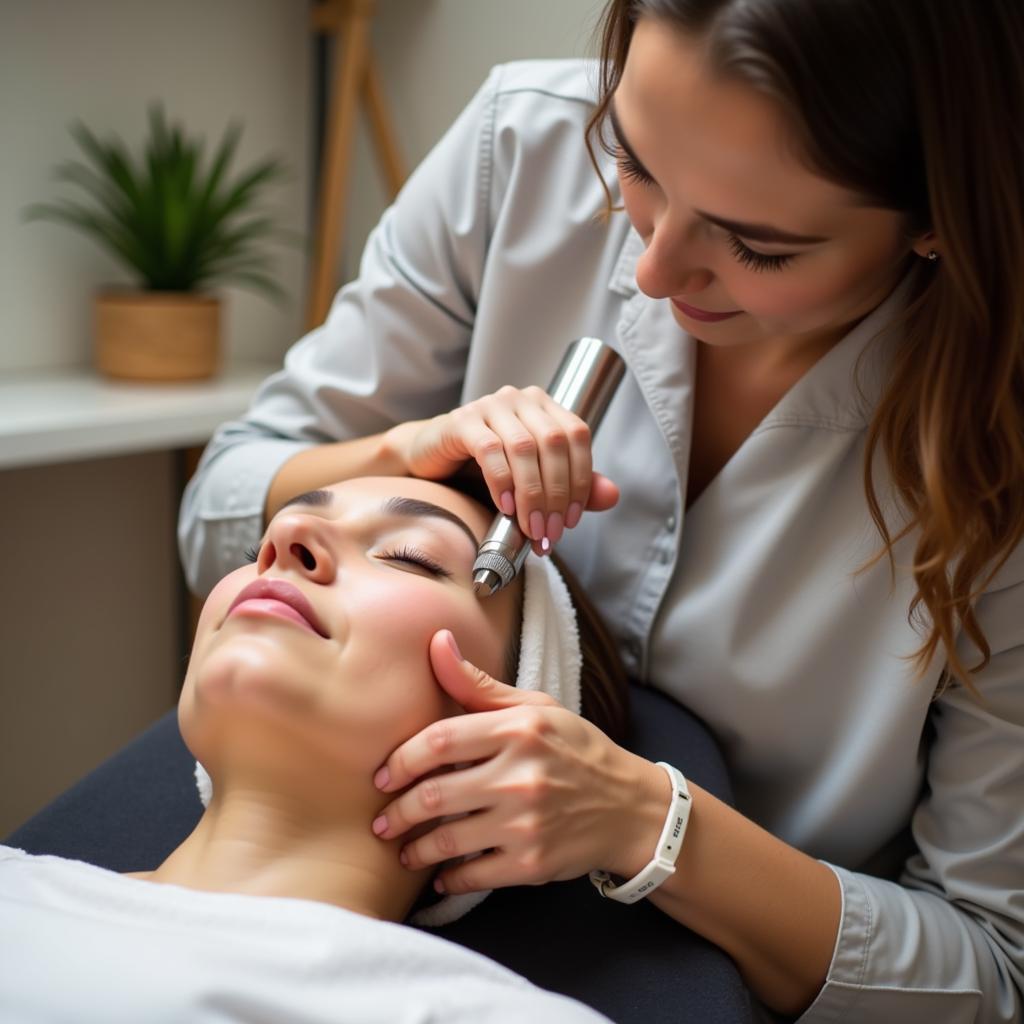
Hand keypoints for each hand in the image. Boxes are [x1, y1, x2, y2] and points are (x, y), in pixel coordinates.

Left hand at [370, 630, 665, 894]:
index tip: (382, 775)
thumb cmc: (575, 750)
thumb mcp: (535, 708)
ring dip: (415, 849)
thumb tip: (436, 642)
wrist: (631, 808)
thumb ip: (478, 685)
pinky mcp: (532, 863)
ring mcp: (526, 822)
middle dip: (398, 811)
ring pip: (447, 840)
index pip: (439, 741)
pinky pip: (473, 874)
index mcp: (518, 729)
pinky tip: (440, 875)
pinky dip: (449, 878)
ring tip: (404, 850)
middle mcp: (520, 775)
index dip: (400, 760)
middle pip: (434, 794)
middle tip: (383, 820)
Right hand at [385, 386, 618, 548]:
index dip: (580, 479)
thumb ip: (571, 486)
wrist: (431, 459)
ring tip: (530, 527)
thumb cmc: (483, 469)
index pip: (577, 436)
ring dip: (531, 494)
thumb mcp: (532, 480)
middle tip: (549, 532)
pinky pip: (489, 450)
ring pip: (523, 447)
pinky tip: (505, 507)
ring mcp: (490, 405)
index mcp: (544, 406)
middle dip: (557, 494)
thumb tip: (612, 496)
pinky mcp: (463, 420)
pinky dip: (501, 482)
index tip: (571, 520)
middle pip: (553, 443)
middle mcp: (520, 399)